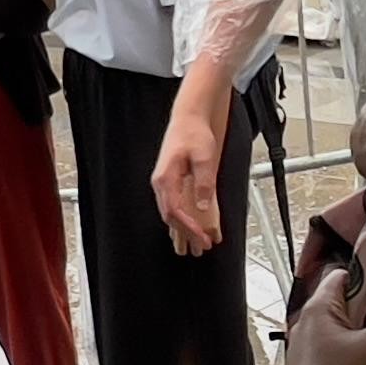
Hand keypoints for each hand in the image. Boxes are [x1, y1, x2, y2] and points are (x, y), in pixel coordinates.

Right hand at [153, 104, 226, 254]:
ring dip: (183, 230)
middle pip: (171, 217)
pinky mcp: (170, 181)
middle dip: (186, 234)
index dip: (188, 228)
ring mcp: (164, 183)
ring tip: (196, 244)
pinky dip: (181, 220)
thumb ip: (204, 182)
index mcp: (166, 178)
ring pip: (170, 213)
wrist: (188, 118)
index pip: (175, 212)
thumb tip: (203, 206)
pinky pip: (173, 206)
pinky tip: (189, 228)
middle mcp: (161, 183)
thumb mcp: (204, 157)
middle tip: (203, 246)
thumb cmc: (194, 134)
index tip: (202, 238)